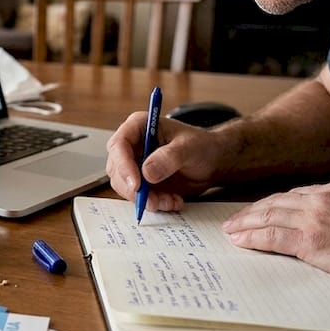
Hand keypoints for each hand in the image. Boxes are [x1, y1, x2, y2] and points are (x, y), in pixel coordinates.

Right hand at [105, 111, 231, 211]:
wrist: (212, 161)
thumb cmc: (201, 146)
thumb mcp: (189, 147)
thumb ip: (169, 157)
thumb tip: (147, 173)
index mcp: (139, 127)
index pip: (119, 145)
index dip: (123, 165)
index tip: (137, 184)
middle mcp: (132, 146)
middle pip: (117, 169)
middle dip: (133, 189)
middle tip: (153, 201)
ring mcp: (135, 165)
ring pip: (126, 187)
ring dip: (147, 199)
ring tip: (171, 200)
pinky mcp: (142, 182)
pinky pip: (139, 198)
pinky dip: (155, 204)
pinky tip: (174, 201)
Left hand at [221, 181, 329, 291]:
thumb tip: (322, 229)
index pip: (291, 196)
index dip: (268, 204)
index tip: (255, 211)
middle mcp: (320, 199)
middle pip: (274, 203)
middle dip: (250, 212)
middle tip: (232, 221)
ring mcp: (314, 218)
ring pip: (269, 217)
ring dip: (245, 225)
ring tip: (230, 232)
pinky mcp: (311, 240)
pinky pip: (273, 236)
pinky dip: (253, 238)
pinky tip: (241, 242)